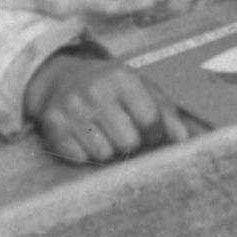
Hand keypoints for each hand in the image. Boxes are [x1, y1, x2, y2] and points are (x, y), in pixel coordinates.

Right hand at [27, 50, 176, 166]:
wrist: (63, 78)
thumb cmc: (112, 87)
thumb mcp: (142, 88)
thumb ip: (165, 112)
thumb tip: (183, 139)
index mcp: (122, 78)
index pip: (150, 119)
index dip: (156, 134)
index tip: (152, 134)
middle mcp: (94, 91)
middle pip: (127, 142)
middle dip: (132, 144)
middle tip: (126, 134)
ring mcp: (71, 109)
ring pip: (103, 154)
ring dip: (109, 150)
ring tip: (105, 133)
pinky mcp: (53, 127)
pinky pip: (80, 158)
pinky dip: (86, 154)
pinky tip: (86, 137)